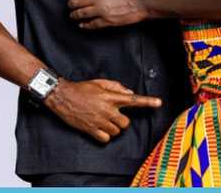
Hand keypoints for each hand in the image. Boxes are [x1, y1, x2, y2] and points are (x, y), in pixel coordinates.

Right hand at [44, 79, 161, 142]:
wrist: (62, 96)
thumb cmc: (80, 88)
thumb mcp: (99, 83)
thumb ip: (116, 87)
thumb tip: (129, 93)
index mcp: (109, 97)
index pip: (132, 100)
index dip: (147, 102)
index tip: (158, 103)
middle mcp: (106, 109)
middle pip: (125, 123)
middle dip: (121, 121)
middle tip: (112, 116)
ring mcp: (99, 120)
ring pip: (116, 132)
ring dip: (112, 128)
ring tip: (103, 120)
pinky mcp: (91, 129)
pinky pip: (106, 138)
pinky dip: (104, 135)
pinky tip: (98, 128)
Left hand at [68, 0, 150, 28]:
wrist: (146, 0)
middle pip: (77, 2)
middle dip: (71, 4)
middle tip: (70, 6)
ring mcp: (102, 11)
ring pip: (81, 14)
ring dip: (74, 15)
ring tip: (72, 16)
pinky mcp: (108, 21)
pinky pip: (92, 24)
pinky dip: (85, 25)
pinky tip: (82, 24)